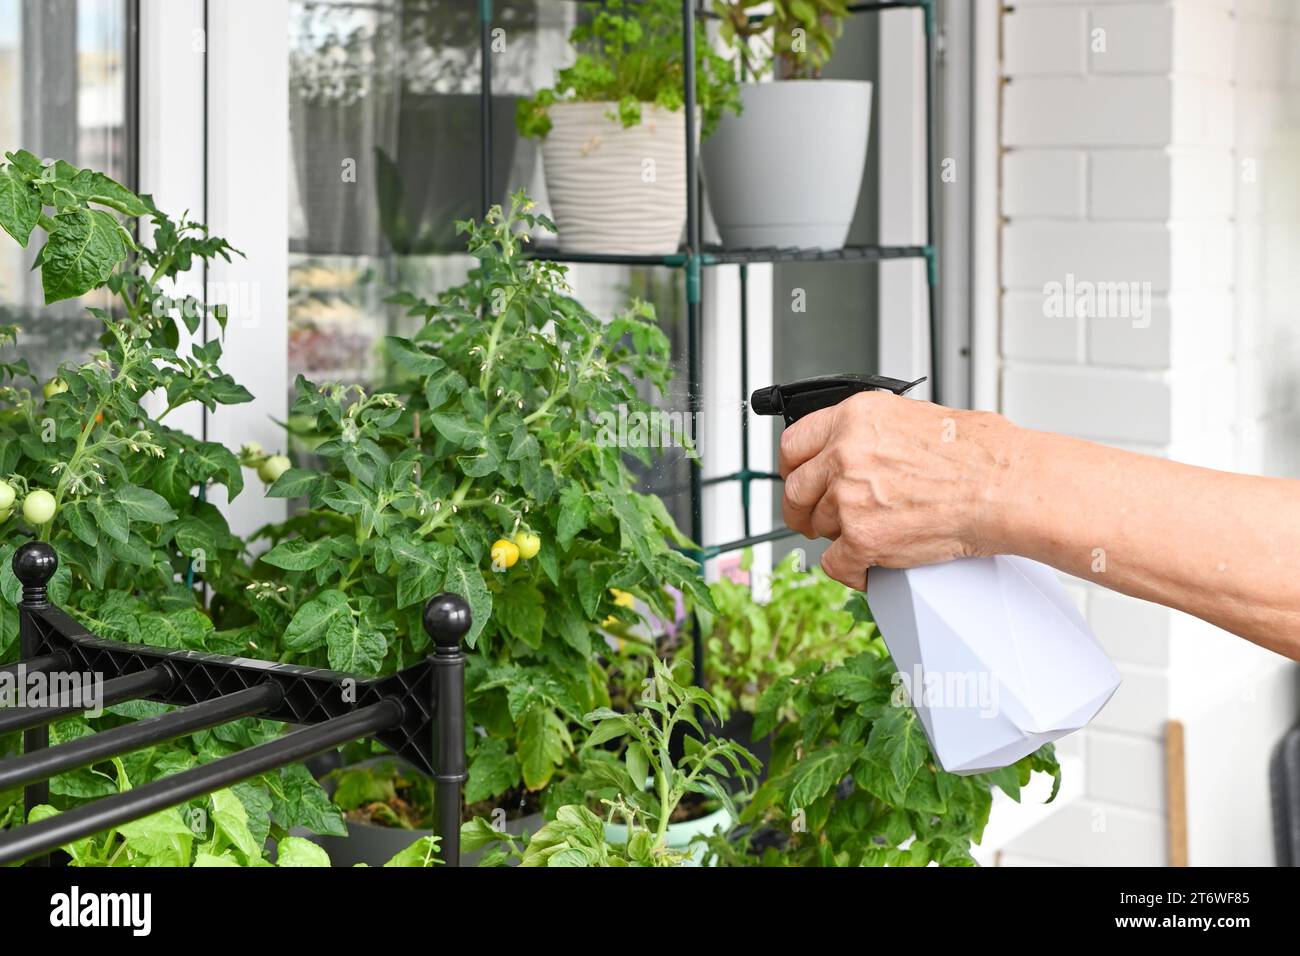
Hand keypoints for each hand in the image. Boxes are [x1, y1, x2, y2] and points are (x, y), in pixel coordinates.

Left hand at [778, 392, 1015, 589]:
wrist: (1005, 486)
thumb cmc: (977, 454)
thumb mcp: (911, 418)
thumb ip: (868, 433)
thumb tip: (851, 447)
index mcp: (854, 418)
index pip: (793, 444)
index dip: (793, 469)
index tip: (797, 480)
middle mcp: (845, 453)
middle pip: (795, 490)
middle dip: (805, 509)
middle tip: (817, 520)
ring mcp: (849, 497)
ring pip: (819, 527)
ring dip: (840, 536)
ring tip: (872, 534)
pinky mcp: (862, 538)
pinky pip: (835, 564)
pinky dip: (853, 571)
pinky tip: (871, 565)